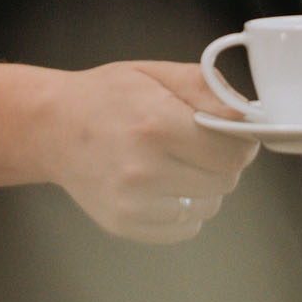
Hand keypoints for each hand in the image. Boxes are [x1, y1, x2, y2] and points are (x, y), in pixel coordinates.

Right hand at [38, 59, 259, 243]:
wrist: (52, 126)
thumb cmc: (107, 96)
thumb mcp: (156, 73)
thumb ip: (207, 89)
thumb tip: (248, 115)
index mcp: (156, 124)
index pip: (233, 151)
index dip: (240, 140)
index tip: (230, 131)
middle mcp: (144, 169)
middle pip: (225, 180)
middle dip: (221, 160)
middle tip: (196, 142)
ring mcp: (132, 203)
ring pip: (209, 206)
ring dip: (203, 186)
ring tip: (174, 162)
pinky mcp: (124, 225)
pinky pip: (185, 228)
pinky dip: (184, 208)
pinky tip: (160, 184)